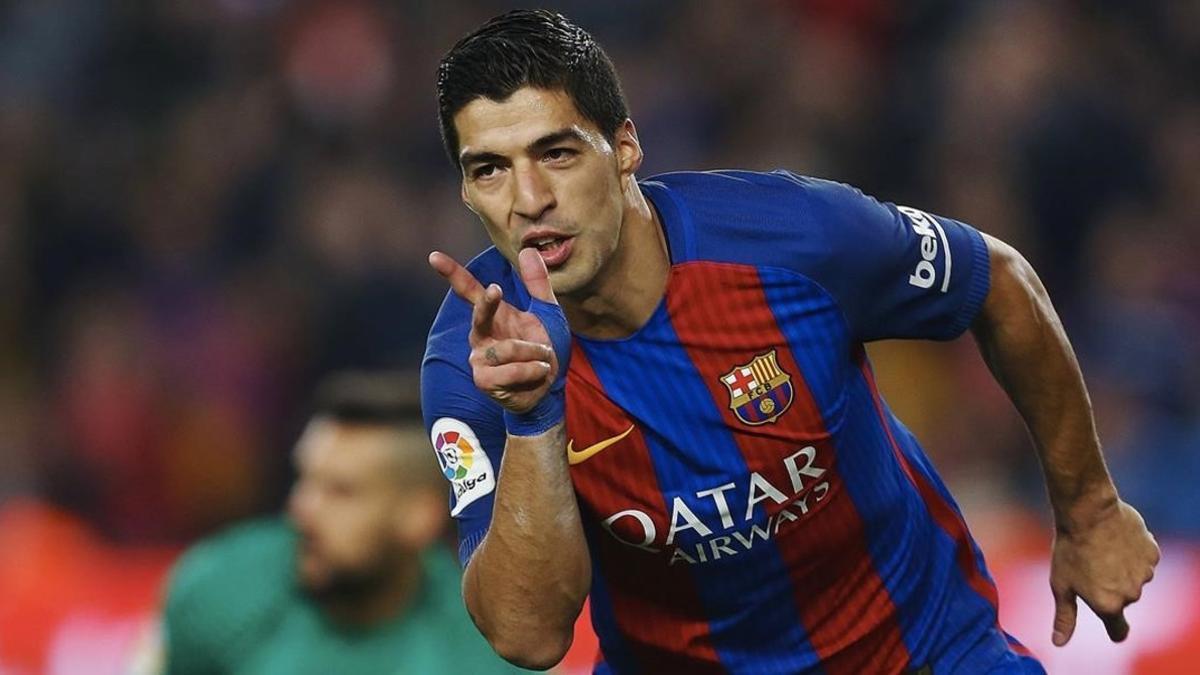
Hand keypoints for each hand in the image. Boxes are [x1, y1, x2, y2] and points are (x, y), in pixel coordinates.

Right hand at [429, 248, 560, 413]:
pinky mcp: (484, 380)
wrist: (548, 387)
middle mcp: (480, 335)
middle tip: (496, 290)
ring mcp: (478, 358)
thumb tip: (527, 250)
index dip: (452, 273)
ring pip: (507, 349)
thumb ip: (537, 284)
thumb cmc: (544, 350)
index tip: (434, 257)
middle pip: (479, 315)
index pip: (469, 291)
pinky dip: (533, 370)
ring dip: (535, 352)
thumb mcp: (548, 313)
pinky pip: (512, 370)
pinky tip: (539, 372)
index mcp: (493, 316)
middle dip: (488, 304)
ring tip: (545, 357)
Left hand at [1049, 498, 1159, 645]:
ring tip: (1102, 550)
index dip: (1114, 630)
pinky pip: (1144, 559)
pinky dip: (1133, 552)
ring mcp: (1145, 573)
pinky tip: (1117, 539)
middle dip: (1110, 588)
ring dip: (1122, 569)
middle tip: (1091, 566)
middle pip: (1123, 598)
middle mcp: (1131, 594)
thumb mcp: (1061, 585)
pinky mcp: (1153, 553)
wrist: (1088, 512)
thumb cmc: (1069, 549)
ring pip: (1134, 578)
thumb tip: (1059, 643)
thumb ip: (1065, 617)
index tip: (1113, 628)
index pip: (1118, 630)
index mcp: (1108, 605)